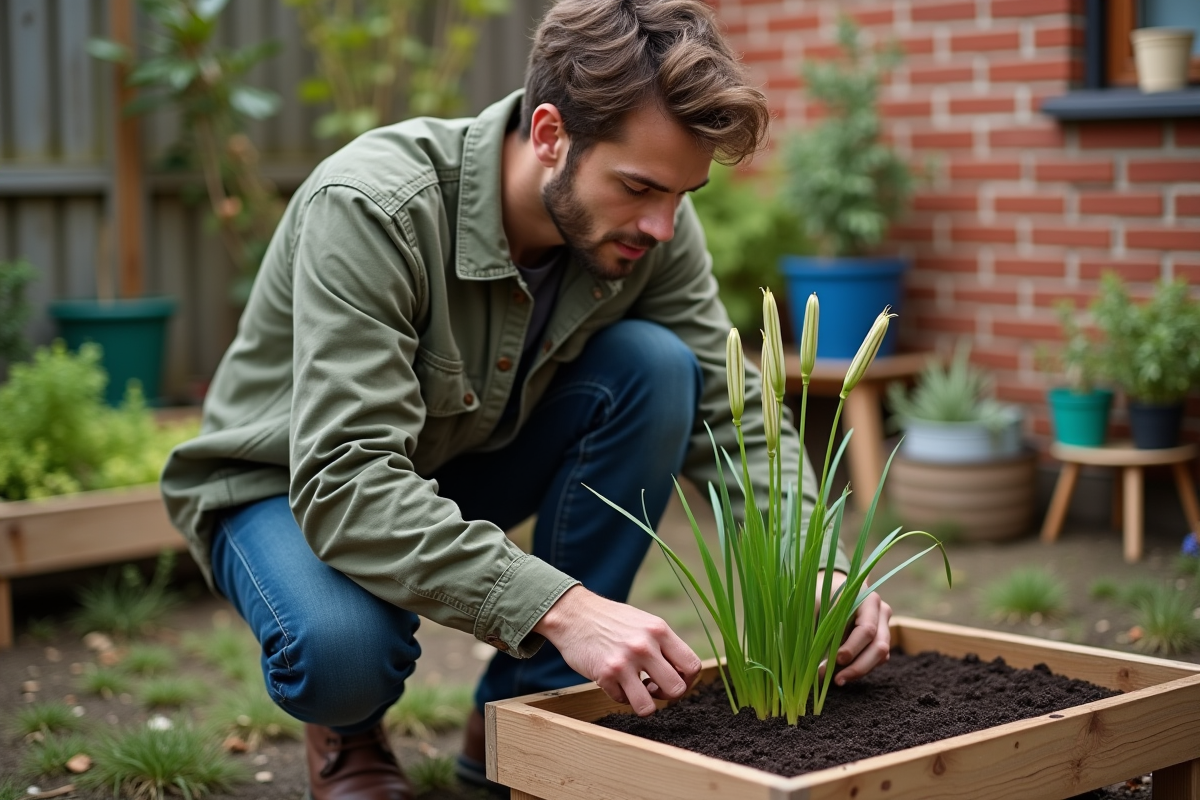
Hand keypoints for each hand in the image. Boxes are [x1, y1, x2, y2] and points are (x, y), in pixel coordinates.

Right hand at [533, 585, 701, 715]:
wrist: (574, 614)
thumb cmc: (612, 621)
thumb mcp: (644, 623)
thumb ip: (664, 645)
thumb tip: (684, 675)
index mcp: (659, 630)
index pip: (693, 666)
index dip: (688, 680)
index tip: (675, 679)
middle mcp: (645, 646)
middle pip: (677, 689)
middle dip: (668, 695)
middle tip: (655, 687)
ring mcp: (624, 662)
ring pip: (650, 706)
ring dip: (645, 704)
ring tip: (637, 691)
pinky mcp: (605, 675)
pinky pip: (623, 701)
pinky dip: (620, 695)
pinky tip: (614, 681)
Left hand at [818, 571, 891, 685]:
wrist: (833, 586)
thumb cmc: (822, 595)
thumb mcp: (816, 605)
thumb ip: (817, 627)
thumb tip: (811, 660)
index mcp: (867, 599)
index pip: (866, 629)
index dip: (852, 647)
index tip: (836, 659)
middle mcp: (881, 612)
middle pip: (879, 646)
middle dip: (858, 666)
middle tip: (837, 679)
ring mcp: (884, 626)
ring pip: (881, 656)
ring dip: (860, 670)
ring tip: (837, 680)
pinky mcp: (881, 639)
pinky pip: (877, 660)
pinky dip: (861, 668)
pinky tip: (843, 674)